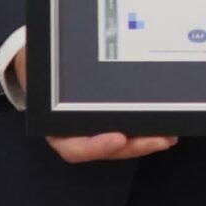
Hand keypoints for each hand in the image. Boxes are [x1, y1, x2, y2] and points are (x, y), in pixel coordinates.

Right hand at [14, 46, 177, 162]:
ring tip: (168, 136)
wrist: (38, 61)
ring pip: (120, 145)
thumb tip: (54, 56)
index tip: (119, 138)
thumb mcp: (37, 64)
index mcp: (54, 126)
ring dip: (145, 142)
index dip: (97, 147)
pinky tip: (164, 129)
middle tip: (159, 139)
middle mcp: (74, 134)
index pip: (74, 149)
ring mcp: (91, 130)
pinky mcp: (107, 121)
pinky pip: (126, 132)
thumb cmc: (38, 64)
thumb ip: (48, 67)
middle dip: (134, 147)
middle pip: (105, 150)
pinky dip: (144, 131)